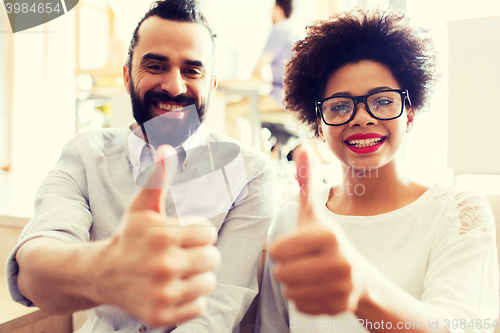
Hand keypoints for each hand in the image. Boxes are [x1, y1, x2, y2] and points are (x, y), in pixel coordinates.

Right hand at [92, 145, 220, 326]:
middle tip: (182, 255)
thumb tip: (166, 145)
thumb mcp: (141, 207)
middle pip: (213, 259)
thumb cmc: (129, 237)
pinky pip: (199, 306)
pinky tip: (171, 289)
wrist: (102, 274)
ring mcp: (163, 294)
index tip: (182, 236)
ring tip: (178, 272)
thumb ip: (157, 179)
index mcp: (163, 236)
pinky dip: (189, 299)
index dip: (198, 233)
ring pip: (208, 283)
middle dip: (201, 255)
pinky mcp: (162, 317)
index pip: (209, 233)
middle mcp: (164, 266)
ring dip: (197, 277)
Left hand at [270, 148, 363, 314]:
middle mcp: (340, 262)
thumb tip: (301, 147)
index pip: (277, 251)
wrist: (360, 275)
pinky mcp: (342, 307)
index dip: (281, 249)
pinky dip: (304, 300)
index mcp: (329, 235)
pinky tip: (318, 289)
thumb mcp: (314, 212)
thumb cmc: (327, 240)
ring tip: (310, 275)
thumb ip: (306, 182)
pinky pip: (301, 307)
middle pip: (281, 274)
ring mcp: (343, 287)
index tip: (296, 246)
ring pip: (289, 292)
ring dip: (293, 285)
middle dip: (286, 268)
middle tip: (302, 262)